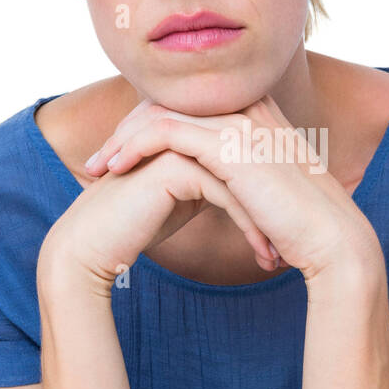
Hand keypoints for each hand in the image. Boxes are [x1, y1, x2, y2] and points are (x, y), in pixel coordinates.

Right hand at [39, 126, 279, 288]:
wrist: (92, 245)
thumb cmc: (136, 224)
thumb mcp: (187, 198)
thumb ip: (216, 180)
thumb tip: (259, 189)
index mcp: (193, 131)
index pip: (249, 159)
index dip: (271, 197)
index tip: (290, 231)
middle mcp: (188, 130)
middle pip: (252, 167)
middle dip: (275, 209)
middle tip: (296, 244)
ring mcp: (181, 144)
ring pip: (244, 181)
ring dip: (267, 222)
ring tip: (281, 258)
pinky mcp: (175, 165)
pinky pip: (228, 195)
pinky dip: (250, 228)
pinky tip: (263, 257)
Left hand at [83, 95, 381, 283]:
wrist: (336, 243)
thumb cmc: (305, 229)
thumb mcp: (268, 195)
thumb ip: (243, 180)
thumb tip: (218, 193)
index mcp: (260, 116)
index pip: (191, 103)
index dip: (151, 124)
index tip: (123, 155)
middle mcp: (251, 109)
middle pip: (171, 100)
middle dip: (128, 127)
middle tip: (99, 159)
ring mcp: (242, 122)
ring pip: (161, 112)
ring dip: (123, 138)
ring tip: (97, 168)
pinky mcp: (231, 145)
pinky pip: (165, 131)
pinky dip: (134, 147)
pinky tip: (114, 170)